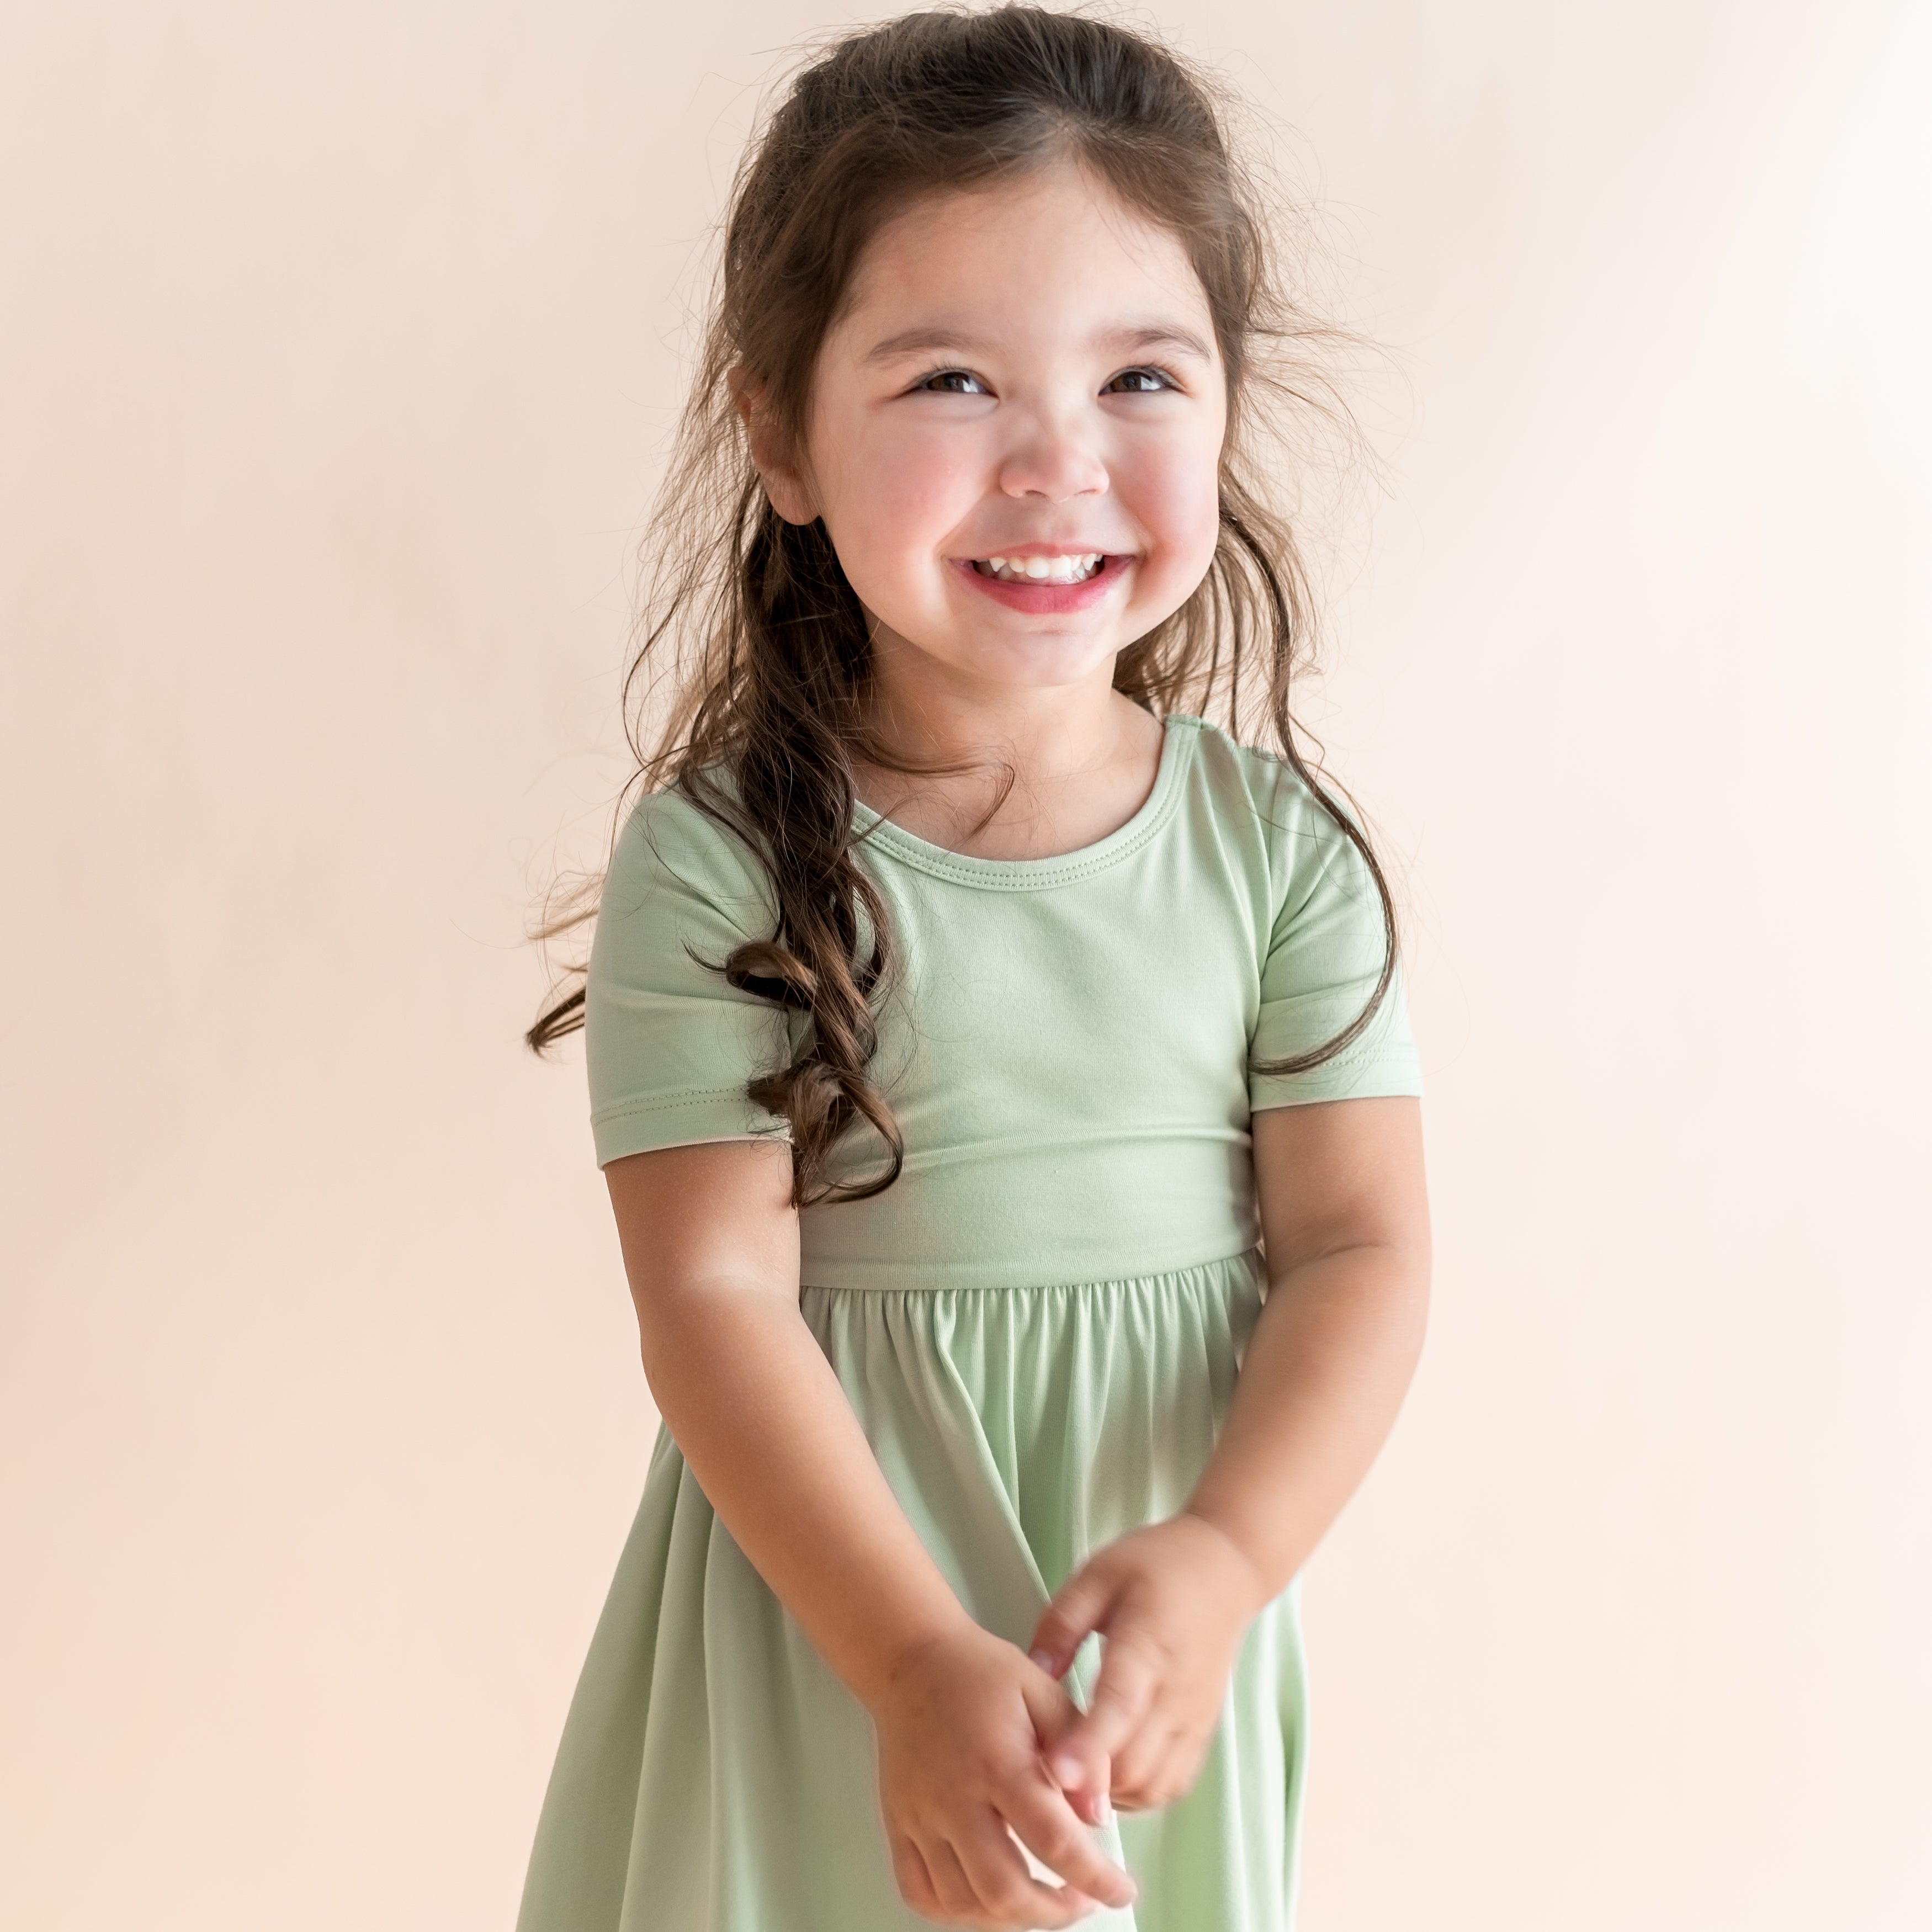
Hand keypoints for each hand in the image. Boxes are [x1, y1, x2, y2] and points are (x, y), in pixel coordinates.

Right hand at [867, 1623, 1139, 1928]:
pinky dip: (957, 1912)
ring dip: (1010, 1916)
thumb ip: (1079, 1750)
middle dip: (1054, 1913)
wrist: (912, 1659)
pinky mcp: (899, 1825)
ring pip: (963, 1901)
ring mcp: (921, 1817)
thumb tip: (1098, 1815)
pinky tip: (985, 1900)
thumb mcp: (1044, 1691)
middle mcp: (955, 1797)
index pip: (1053, 1839)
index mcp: (998, 1761)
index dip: (1095, 1877)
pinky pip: (921, 1893)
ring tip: (1040, 1900)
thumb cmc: (979, 1673)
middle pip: (1004, 1889)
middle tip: (1081, 1898)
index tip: (1120, 1890)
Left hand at [1028, 1514, 1267, 1813]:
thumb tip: (1033, 1672)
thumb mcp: (1099, 1574)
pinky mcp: (1202, 1731)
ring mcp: (1193, 1716)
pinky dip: (1137, 1792)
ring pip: (1152, 1785)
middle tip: (1043, 1769)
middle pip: (1133, 1762)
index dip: (1087, 1744)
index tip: (1056, 1771)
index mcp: (1147, 1644)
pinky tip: (1109, 1772)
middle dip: (1087, 1779)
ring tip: (1075, 1770)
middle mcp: (1176, 1690)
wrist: (1224, 1570)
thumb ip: (1062, 1622)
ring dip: (1110, 1791)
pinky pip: (1171, 1784)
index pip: (1118, 1705)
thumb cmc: (1158, 1567)